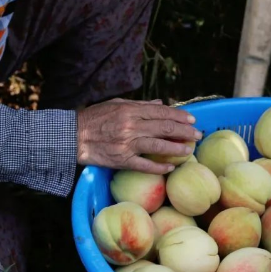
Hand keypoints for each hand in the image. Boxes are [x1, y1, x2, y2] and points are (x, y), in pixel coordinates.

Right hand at [76, 98, 201, 173]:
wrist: (73, 136)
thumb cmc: (94, 118)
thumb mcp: (116, 104)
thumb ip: (140, 105)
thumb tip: (160, 103)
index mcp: (130, 110)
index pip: (161, 112)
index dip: (179, 116)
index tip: (192, 120)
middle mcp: (131, 126)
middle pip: (165, 128)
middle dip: (184, 131)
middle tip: (197, 135)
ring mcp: (127, 144)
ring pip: (159, 145)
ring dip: (177, 148)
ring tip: (189, 150)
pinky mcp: (122, 160)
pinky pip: (145, 165)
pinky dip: (159, 166)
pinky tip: (170, 167)